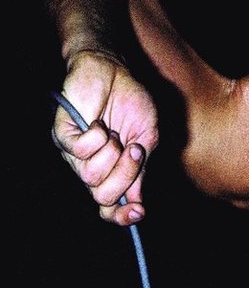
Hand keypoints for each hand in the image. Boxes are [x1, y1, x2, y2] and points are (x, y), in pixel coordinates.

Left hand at [53, 51, 158, 224]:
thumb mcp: (147, 139)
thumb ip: (141, 170)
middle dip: (125, 176)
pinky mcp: (63, 135)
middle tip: (133, 151)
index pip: (111, 208)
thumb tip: (138, 201)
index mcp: (113, 173)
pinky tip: (97, 123)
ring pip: (91, 176)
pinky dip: (95, 137)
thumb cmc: (131, 102)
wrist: (114, 70)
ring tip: (113, 133)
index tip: (138, 211)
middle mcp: (92, 168)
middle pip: (104, 196)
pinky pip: (80, 151)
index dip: (123, 217)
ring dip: (111, 153)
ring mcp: (76, 154)